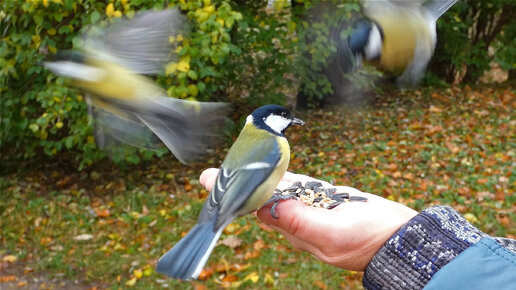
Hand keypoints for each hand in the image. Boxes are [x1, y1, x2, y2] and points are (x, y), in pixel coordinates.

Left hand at [199, 168, 416, 270]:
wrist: (397, 238)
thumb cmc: (366, 239)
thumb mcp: (331, 234)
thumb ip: (299, 222)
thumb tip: (266, 208)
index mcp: (293, 229)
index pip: (254, 208)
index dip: (231, 195)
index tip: (209, 180)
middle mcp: (297, 220)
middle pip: (260, 198)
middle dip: (235, 185)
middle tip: (210, 174)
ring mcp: (311, 208)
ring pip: (277, 189)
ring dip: (256, 176)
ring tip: (236, 164)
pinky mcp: (325, 199)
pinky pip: (299, 185)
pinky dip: (283, 175)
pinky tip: (273, 167)